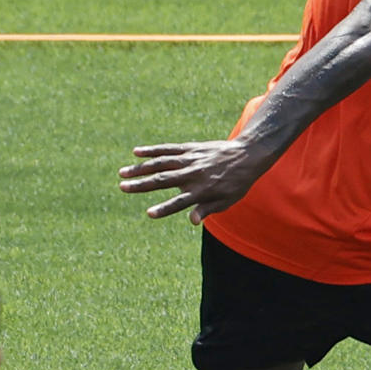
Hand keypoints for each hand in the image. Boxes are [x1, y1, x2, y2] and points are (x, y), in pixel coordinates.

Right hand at [118, 140, 266, 222]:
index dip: (165, 209)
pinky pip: (169, 149)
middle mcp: (194, 174)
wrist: (249, 155)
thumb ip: (207, 209)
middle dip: (141, 185)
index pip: (180, 202)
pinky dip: (153, 150)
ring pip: (162, 163)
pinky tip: (137, 152)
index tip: (150, 213)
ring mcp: (191, 160)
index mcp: (202, 191)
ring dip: (141, 168)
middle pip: (163, 181)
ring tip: (122, 172)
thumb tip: (192, 221)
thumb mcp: (227, 201)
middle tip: (122, 187)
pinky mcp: (191, 148)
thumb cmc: (237, 183)